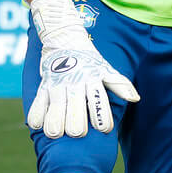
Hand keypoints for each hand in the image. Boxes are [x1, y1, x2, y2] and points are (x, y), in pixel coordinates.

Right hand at [26, 0, 138, 138]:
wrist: (64, 40)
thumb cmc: (89, 61)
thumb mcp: (106, 70)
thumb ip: (120, 85)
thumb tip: (135, 98)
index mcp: (92, 80)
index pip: (100, 103)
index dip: (103, 120)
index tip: (104, 130)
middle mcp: (75, 83)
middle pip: (75, 112)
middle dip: (77, 127)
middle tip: (78, 133)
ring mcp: (57, 85)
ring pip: (55, 111)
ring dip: (55, 126)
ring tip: (57, 133)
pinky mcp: (43, 86)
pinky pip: (37, 105)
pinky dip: (36, 117)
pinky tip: (39, 125)